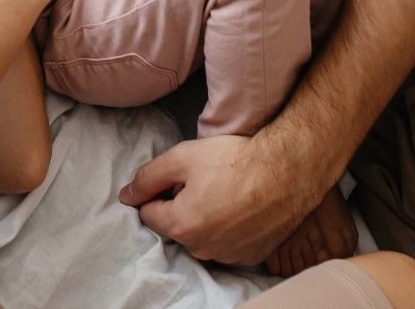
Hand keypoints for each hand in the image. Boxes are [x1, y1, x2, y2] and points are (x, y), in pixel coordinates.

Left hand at [117, 133, 325, 264]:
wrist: (287, 171)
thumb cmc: (234, 161)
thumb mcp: (182, 157)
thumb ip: (148, 177)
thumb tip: (127, 195)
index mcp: (181, 226)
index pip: (148, 214)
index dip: (157, 192)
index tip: (175, 177)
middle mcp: (202, 249)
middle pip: (176, 227)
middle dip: (181, 206)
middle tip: (203, 180)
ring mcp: (228, 256)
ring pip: (202, 236)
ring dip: (205, 219)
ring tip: (225, 191)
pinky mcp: (251, 256)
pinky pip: (227, 244)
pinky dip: (228, 229)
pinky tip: (241, 206)